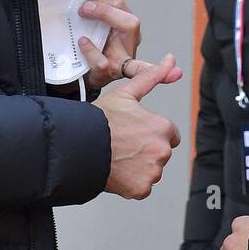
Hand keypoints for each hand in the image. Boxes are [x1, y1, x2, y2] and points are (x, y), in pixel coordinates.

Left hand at [78, 0, 182, 89]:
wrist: (77, 75)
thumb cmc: (93, 48)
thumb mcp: (97, 22)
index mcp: (125, 30)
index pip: (123, 7)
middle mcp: (128, 44)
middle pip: (131, 20)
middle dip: (108, 8)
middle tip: (86, 6)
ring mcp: (120, 59)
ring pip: (128, 34)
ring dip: (107, 17)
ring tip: (85, 13)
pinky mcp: (107, 74)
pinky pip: (103, 62)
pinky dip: (92, 50)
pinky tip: (83, 42)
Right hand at [94, 54, 181, 199]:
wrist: (79, 145)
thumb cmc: (100, 120)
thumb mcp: (127, 93)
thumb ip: (152, 77)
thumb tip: (170, 60)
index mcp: (163, 128)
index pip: (169, 134)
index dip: (151, 132)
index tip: (134, 132)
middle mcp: (162, 151)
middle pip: (159, 153)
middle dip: (146, 150)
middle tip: (123, 145)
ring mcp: (152, 172)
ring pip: (151, 171)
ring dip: (139, 167)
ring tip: (117, 157)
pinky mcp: (140, 189)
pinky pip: (141, 188)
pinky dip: (132, 183)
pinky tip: (117, 171)